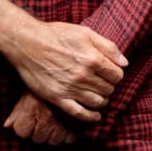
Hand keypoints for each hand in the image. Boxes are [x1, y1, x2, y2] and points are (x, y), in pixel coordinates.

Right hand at [0, 0, 126, 124]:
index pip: (117, 75)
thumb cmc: (57, 35)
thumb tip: (125, 63)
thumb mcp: (86, 33)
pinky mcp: (57, 98)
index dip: (116, 75)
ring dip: (102, 100)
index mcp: (93, 59)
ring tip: (98, 95)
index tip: (110, 73)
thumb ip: (109, 47)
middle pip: (109, 89)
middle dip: (109, 86)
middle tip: (102, 82)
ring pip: (98, 102)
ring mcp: (70, 88)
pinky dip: (91, 117)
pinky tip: (96, 116)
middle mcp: (83, 76)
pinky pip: (79, 113)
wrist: (26, 42)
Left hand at [3, 92, 73, 146]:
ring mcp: (62, 121)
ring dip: (54, 135)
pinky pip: (70, 139)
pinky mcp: (77, 123)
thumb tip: (7, 127)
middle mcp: (46, 117)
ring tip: (55, 125)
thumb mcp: (27, 96)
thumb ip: (16, 113)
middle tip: (43, 123)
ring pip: (54, 140)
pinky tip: (66, 127)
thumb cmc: (43, 88)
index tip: (29, 123)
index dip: (24, 129)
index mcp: (31, 109)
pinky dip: (69, 135)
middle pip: (38, 138)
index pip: (22, 132)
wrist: (66, 75)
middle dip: (39, 133)